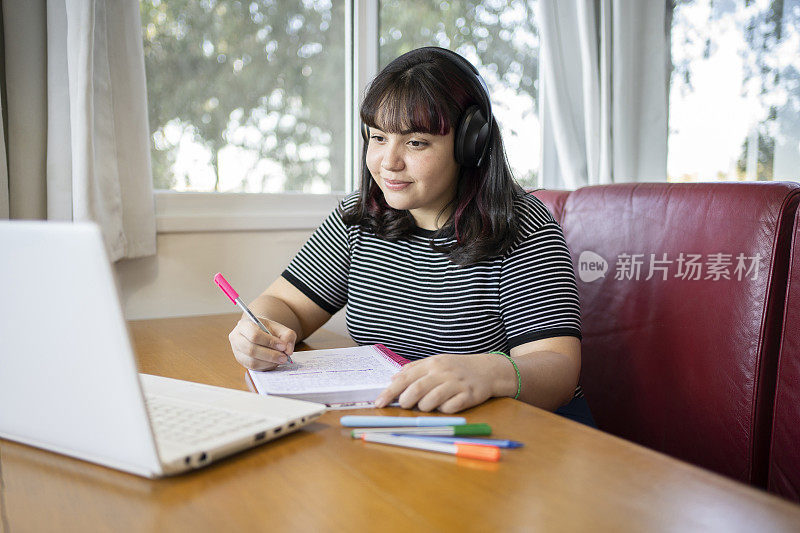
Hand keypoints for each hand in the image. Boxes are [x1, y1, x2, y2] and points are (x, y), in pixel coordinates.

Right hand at [228, 315, 296, 370]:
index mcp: (244, 325)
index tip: (283, 346)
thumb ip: (287, 336)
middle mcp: (236, 338)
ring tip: (281, 359)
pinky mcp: (241, 361)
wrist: (260, 332)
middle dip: (270, 355)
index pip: (254, 335)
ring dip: (269, 362)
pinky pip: (253, 368)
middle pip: (251, 350)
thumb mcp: (280, 328)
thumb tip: (288, 350)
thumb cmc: (269, 329)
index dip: (269, 342)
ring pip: (252, 361)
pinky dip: (266, 366)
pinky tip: (274, 362)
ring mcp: (237, 351)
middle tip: (284, 357)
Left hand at [373, 353, 513, 412]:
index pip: (405, 378)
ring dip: (424, 408)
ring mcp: (456, 384)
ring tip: (427, 405)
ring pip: (431, 401)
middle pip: (416, 390)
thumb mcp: (435, 362)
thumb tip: (392, 379)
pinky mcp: (468, 396)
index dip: (390, 392)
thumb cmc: (457, 368)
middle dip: (406, 402)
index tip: (379, 403)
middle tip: (405, 405)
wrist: (488, 370)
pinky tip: (446, 405)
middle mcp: (443, 372)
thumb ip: (413, 369)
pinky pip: (449, 408)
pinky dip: (443, 410)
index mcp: (432, 363)